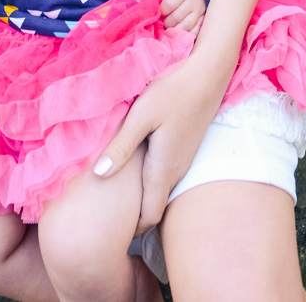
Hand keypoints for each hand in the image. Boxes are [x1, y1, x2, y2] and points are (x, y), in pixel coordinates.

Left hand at [93, 55, 226, 231]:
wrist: (207, 76)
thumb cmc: (173, 93)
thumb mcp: (141, 116)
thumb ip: (122, 146)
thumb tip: (99, 175)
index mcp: (163, 170)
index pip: (149, 217)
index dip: (131, 228)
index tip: (111, 227)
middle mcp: (176, 172)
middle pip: (154, 207)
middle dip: (134, 215)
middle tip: (108, 211)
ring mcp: (183, 162)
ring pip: (160, 191)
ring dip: (142, 197)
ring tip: (116, 190)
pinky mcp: (185, 150)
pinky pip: (166, 176)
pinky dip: (150, 180)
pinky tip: (135, 165)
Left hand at [160, 0, 204, 32]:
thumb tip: (152, 3)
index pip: (170, 3)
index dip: (162, 10)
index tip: (159, 13)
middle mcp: (192, 1)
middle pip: (177, 16)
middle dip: (167, 22)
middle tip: (163, 23)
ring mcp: (199, 11)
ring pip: (187, 25)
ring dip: (175, 30)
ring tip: (169, 30)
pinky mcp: (203, 18)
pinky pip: (196, 30)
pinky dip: (187, 35)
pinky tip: (180, 34)